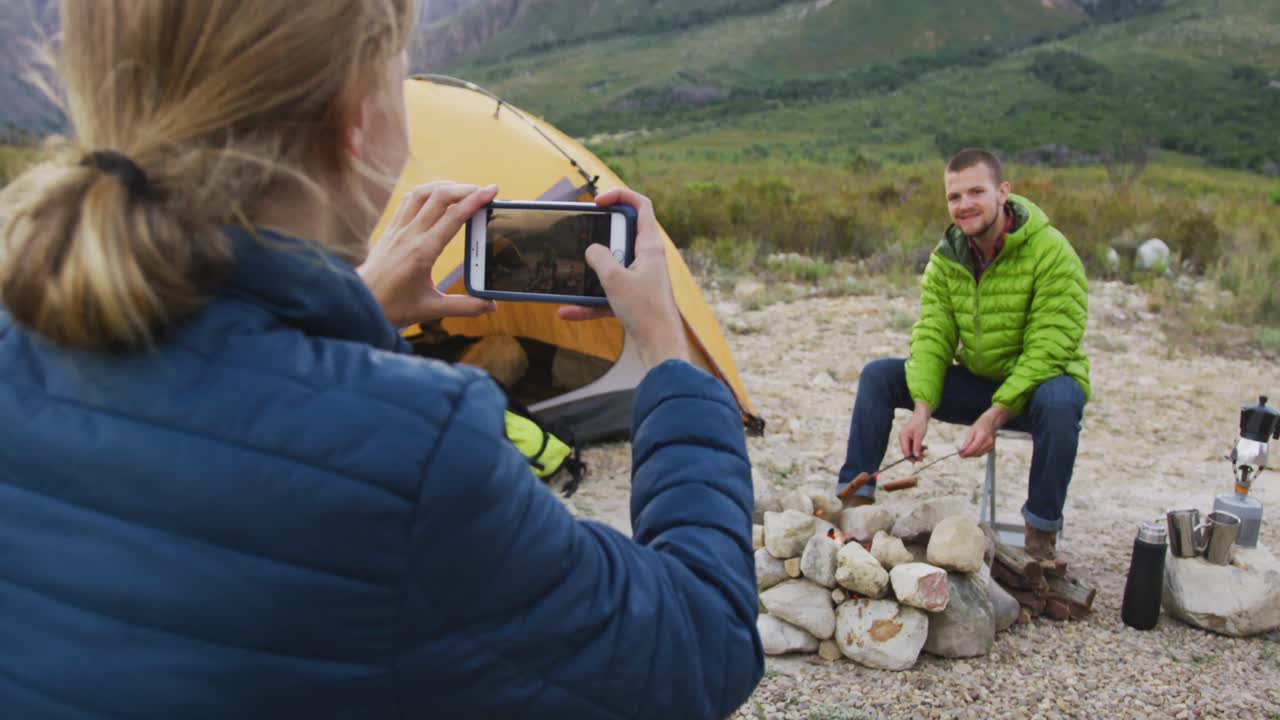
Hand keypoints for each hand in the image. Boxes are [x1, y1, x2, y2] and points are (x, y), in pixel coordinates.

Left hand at [357, 182, 497, 327]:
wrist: (359, 303)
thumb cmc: (392, 307)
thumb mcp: (431, 308)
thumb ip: (464, 306)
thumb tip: (490, 306)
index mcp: (423, 252)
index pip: (453, 217)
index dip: (475, 200)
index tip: (492, 190)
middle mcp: (409, 235)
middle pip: (439, 196)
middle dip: (464, 188)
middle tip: (484, 190)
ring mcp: (398, 229)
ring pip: (421, 193)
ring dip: (444, 186)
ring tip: (463, 190)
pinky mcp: (390, 230)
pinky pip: (409, 201)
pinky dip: (426, 193)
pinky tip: (436, 197)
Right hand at [557, 189, 689, 368]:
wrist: (660, 348)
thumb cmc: (646, 312)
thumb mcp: (615, 279)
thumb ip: (599, 258)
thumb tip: (592, 250)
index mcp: (650, 246)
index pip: (641, 206)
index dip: (620, 196)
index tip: (598, 202)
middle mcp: (647, 259)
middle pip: (622, 235)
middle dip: (599, 237)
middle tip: (582, 235)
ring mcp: (640, 279)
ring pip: (611, 267)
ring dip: (590, 273)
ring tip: (570, 275)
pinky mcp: (633, 299)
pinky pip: (607, 295)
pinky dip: (589, 303)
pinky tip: (567, 311)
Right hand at [899, 404, 930, 461]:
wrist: (921, 415)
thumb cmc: (920, 423)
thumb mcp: (919, 436)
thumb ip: (917, 446)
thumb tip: (916, 456)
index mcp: (903, 437)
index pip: (905, 451)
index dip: (910, 457)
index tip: (917, 462)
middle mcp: (902, 438)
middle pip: (907, 451)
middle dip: (915, 455)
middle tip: (923, 459)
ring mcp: (906, 438)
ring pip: (911, 448)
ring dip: (918, 451)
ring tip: (926, 452)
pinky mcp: (910, 437)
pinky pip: (913, 445)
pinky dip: (919, 447)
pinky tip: (925, 447)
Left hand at [958, 406, 1009, 457]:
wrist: (991, 422)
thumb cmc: (981, 424)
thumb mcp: (971, 431)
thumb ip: (967, 442)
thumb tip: (962, 450)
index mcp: (983, 437)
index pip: (973, 449)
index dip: (965, 453)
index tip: (959, 453)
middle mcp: (988, 442)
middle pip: (976, 453)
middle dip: (967, 454)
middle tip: (960, 453)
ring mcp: (991, 446)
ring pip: (979, 454)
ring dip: (971, 454)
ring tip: (965, 450)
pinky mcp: (991, 448)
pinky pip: (982, 453)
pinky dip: (975, 453)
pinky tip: (971, 449)